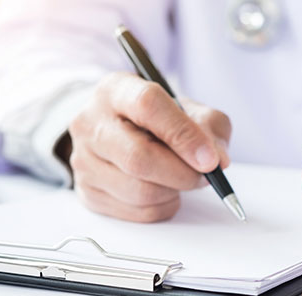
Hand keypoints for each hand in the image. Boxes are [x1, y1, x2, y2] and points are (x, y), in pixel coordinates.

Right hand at [68, 72, 230, 221]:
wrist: (121, 131)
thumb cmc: (160, 119)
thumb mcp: (190, 109)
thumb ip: (210, 127)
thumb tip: (218, 161)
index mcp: (117, 90)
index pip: (147, 105)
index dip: (183, 134)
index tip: (210, 159)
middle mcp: (91, 123)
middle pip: (138, 157)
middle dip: (183, 173)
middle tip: (206, 175)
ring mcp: (84, 160)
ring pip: (139, 191)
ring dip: (175, 191)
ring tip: (183, 178)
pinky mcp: (87, 192)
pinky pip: (137, 212)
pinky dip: (163, 206)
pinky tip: (165, 190)